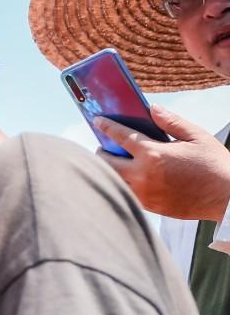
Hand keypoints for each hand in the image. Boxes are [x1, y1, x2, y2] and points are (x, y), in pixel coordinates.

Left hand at [94, 107, 229, 220]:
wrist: (227, 197)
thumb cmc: (214, 165)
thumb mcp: (197, 137)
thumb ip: (171, 122)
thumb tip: (152, 108)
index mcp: (154, 154)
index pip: (121, 136)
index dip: (106, 126)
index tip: (97, 120)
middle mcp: (143, 175)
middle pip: (106, 162)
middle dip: (102, 151)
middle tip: (103, 145)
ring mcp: (143, 193)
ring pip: (113, 179)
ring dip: (109, 169)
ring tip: (113, 160)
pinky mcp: (147, 206)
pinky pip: (125, 192)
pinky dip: (122, 182)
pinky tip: (128, 176)